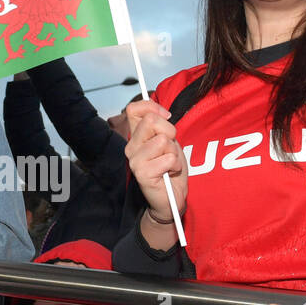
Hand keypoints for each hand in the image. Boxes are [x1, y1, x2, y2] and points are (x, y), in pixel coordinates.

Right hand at [123, 100, 186, 241]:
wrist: (172, 196)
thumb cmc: (170, 168)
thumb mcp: (169, 141)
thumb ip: (162, 126)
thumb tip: (161, 112)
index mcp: (136, 136)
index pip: (134, 109)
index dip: (153, 108)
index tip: (166, 118)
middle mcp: (131, 146)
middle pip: (151, 121)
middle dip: (170, 132)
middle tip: (170, 148)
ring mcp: (134, 160)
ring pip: (162, 140)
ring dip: (173, 152)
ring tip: (169, 163)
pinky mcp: (142, 173)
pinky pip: (168, 159)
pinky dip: (175, 166)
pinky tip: (169, 173)